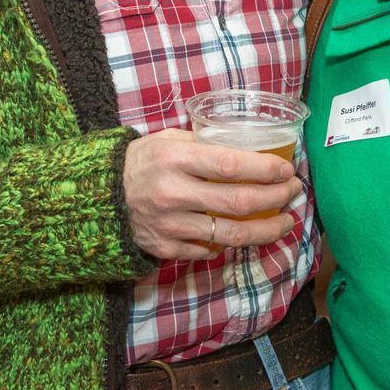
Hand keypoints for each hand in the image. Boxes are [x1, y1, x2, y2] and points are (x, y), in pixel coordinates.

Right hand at [121, 129, 301, 260]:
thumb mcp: (167, 140)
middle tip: (294, 192)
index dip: (266, 170)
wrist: (95, 195)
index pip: (231, 165)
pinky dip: (228, 243)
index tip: (288, 170)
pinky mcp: (165, 248)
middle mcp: (174, 193)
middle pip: (239, 202)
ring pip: (231, 234)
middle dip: (276, 198)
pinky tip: (244, 235)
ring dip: (266, 229)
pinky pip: (207, 249)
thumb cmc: (138, 161)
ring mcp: (170, 225)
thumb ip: (204, 144)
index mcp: (176, 159)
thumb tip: (249, 149)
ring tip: (286, 222)